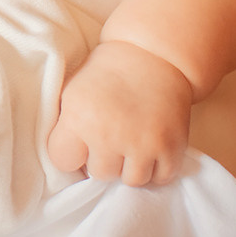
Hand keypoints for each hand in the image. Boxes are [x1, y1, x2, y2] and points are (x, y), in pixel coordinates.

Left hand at [47, 40, 193, 185]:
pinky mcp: (171, 148)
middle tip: (110, 137)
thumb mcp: (72, 93)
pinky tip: (149, 149)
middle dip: (102, 159)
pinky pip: (160, 179)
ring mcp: (143, 144)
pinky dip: (156, 169)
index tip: (80, 141)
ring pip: (131, 180)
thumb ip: (66, 128)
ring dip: (129, 166)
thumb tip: (67, 163)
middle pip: (99, 174)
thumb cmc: (106, 74)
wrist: (152, 56)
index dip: (71, 152)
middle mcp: (110, 135)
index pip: (63, 161)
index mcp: (79, 118)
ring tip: (130, 144)